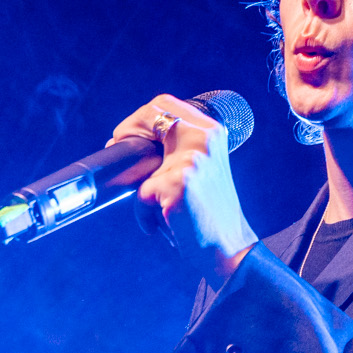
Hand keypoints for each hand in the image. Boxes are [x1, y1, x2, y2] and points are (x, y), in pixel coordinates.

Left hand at [111, 93, 257, 283]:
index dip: (139, 118)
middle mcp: (204, 139)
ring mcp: (192, 161)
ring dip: (142, 188)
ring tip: (161, 207)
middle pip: (148, 117)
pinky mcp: (178, 186)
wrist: (229, 249)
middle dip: (126, 137)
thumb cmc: (209, 214)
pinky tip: (166, 223)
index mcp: (211, 131)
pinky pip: (141, 197)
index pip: (163, 103)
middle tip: (123, 158)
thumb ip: (176, 147)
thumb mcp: (202, 167)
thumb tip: (129, 140)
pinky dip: (145, 215)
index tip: (127, 139)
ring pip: (140, 163)